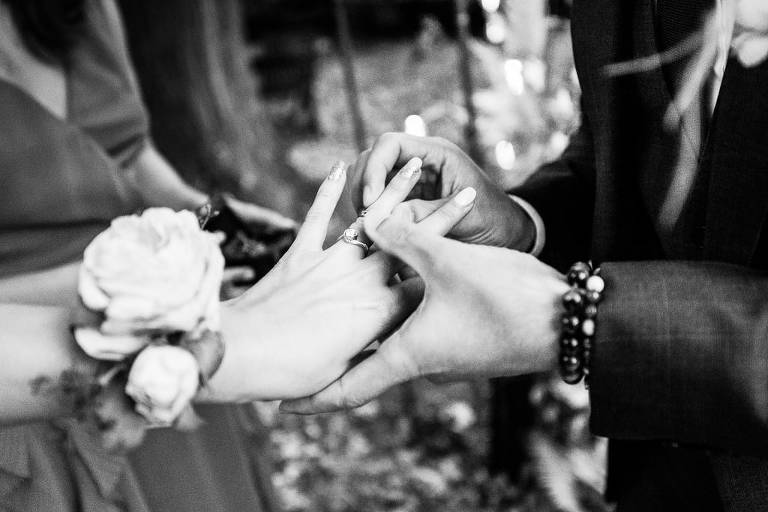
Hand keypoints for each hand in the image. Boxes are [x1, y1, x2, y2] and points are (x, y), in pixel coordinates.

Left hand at [203, 160, 477, 401]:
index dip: (455, 264)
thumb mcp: (346, 368)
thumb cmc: (294, 372)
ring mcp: (331, 262)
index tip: (477, 248)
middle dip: (441, 215)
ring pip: (372, 221)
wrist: (241, 354)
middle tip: (465, 191)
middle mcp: (363, 280)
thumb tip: (393, 340)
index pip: (428, 285)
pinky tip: (340, 166)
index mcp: (380, 312)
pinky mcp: (300, 254)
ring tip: (417, 165)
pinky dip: (327, 191)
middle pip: (411, 244)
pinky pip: (318, 217)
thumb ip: (377, 346)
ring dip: (395, 190)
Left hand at [280, 210, 568, 412]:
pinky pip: (420, 328)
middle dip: (338, 360)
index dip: (316, 398)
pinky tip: (396, 293)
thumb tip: (369, 221)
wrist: (565, 320)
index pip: (352, 387)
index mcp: (411, 354)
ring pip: (395, 341)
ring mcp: (447, 353)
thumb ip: (404, 238)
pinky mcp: (465, 339)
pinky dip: (398, 315)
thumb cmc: (507, 299)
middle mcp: (425, 361)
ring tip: (340, 320)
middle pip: (369, 365)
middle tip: (304, 355)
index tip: (283, 407)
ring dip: (369, 332)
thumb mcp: (447, 262)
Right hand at [347, 133, 535, 249]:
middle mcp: (420, 160)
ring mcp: (412, 177)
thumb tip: (385, 217)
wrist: (508, 234)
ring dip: (363, 198)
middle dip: (362, 185)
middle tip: (363, 218)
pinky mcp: (407, 196)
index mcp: (436, 154)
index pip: (389, 144)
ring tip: (367, 226)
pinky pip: (379, 196)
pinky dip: (371, 211)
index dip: (373, 170)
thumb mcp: (462, 219)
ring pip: (370, 177)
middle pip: (373, 158)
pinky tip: (373, 230)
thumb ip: (425, 215)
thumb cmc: (493, 222)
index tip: (371, 202)